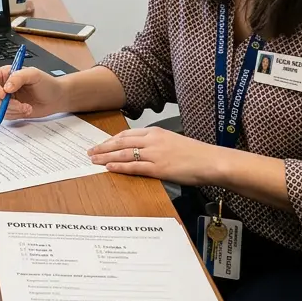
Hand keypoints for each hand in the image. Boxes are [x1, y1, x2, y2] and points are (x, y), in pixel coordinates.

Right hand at [0, 66, 63, 118]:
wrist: (56, 98)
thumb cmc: (47, 83)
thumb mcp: (34, 75)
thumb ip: (19, 77)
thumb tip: (6, 87)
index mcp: (6, 74)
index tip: (4, 94)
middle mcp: (4, 86)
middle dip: (6, 103)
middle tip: (20, 104)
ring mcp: (7, 99)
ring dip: (12, 110)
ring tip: (27, 107)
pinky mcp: (11, 110)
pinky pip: (5, 115)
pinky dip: (16, 115)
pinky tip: (27, 110)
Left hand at [87, 126, 226, 186]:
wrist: (211, 161)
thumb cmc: (195, 153)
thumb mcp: (173, 141)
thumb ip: (156, 143)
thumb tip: (142, 150)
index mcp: (156, 132)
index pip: (127, 134)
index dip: (111, 139)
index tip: (101, 143)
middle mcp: (152, 140)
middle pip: (121, 142)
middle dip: (103, 147)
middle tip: (90, 151)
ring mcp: (154, 154)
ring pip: (124, 154)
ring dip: (106, 157)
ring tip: (94, 160)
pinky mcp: (158, 168)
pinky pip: (134, 167)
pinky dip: (119, 167)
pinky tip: (109, 168)